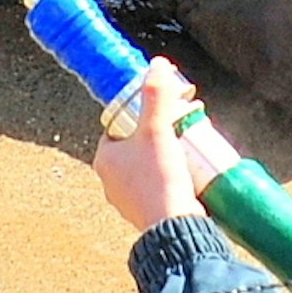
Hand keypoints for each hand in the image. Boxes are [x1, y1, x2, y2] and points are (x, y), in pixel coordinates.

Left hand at [93, 61, 212, 229]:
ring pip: (146, 167)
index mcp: (104, 160)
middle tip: (178, 127)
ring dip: (164, 156)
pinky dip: (169, 177)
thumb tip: (157, 65)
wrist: (173, 227)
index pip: (118, 127)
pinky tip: (187, 173)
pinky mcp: (146, 212)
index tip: (158, 112)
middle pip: (134, 147)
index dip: (138, 116)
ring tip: (186, 147)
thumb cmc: (158, 179)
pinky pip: (156, 186)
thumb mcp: (157, 130)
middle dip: (156, 135)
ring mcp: (128, 199)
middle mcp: (111, 181)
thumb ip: (156, 97)